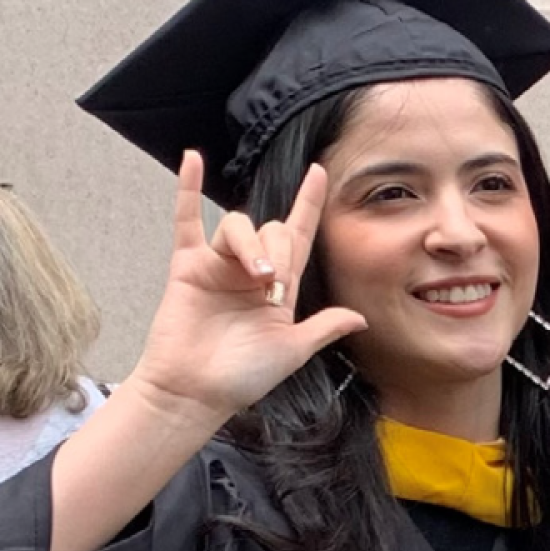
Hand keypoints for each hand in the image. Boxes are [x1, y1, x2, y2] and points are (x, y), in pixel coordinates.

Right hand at [127, 151, 364, 427]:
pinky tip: (192, 159)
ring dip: (252, 244)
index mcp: (282, 289)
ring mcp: (219, 266)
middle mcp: (252, 272)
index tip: (320, 172)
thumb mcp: (294, 350)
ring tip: (257, 277)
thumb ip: (324, 328)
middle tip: (275, 285)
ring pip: (239, 226)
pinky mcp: (188, 267)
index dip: (310, 204)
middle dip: (281, 251)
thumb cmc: (243, 376)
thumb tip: (361, 318)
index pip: (300, 237)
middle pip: (273, 230)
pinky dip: (188, 190)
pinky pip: (187, 220)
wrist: (196, 391)